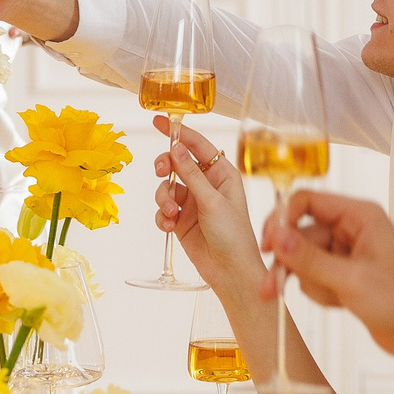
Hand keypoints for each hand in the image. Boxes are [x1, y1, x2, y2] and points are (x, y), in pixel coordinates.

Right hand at [153, 122, 261, 290]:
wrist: (230, 272)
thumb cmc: (233, 236)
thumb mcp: (212, 201)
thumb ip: (191, 175)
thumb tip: (176, 148)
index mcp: (222, 174)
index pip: (197, 146)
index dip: (178, 132)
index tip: (160, 121)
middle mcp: (206, 185)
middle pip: (176, 164)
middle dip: (166, 168)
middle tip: (161, 172)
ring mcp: (192, 203)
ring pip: (166, 188)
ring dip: (162, 198)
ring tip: (169, 211)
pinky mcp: (181, 220)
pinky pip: (162, 209)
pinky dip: (161, 216)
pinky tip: (168, 225)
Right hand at [261, 187, 393, 351]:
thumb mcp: (351, 280)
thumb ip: (311, 259)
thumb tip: (278, 238)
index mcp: (360, 216)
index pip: (308, 201)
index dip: (283, 219)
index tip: (269, 244)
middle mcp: (352, 229)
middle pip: (300, 233)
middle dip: (290, 261)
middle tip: (273, 285)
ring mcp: (346, 253)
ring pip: (304, 258)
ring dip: (308, 280)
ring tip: (331, 297)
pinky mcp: (343, 274)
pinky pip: (313, 276)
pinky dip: (318, 291)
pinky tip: (338, 302)